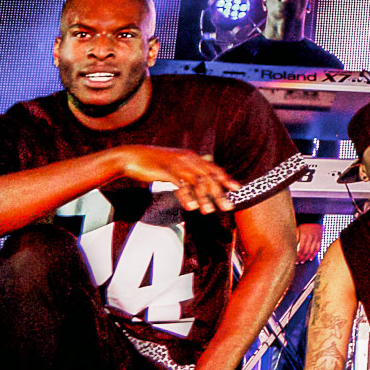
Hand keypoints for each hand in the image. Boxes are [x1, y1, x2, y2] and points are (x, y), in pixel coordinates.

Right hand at [115, 145, 237, 213]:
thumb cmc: (152, 164)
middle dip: (220, 193)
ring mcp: (177, 164)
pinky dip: (186, 196)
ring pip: (197, 181)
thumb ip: (186, 172)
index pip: (213, 169)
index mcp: (191, 157)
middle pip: (209, 177)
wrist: (131, 157)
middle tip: (228, 207)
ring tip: (209, 211)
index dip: (226, 179)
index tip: (237, 189)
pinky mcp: (166, 170)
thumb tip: (198, 182)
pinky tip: (191, 207)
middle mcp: (188, 159)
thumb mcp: (173, 166)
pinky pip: (180, 184)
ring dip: (204, 198)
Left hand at [296, 220, 323, 263]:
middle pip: (306, 251)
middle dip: (302, 258)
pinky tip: (310, 259)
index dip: (298, 255)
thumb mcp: (298, 229)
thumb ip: (295, 238)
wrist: (314, 219)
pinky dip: (314, 254)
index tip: (294, 259)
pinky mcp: (320, 239)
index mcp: (305, 236)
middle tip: (298, 262)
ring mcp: (316, 239)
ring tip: (302, 262)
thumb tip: (289, 246)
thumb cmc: (304, 225)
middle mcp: (311, 238)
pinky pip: (318, 248)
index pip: (301, 248)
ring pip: (312, 251)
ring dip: (307, 257)